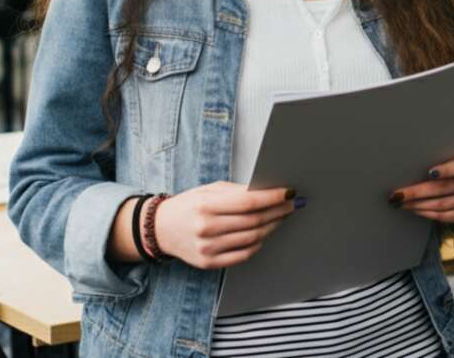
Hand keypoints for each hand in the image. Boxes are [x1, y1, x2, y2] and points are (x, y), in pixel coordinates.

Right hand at [154, 181, 297, 269]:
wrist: (161, 229)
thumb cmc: (190, 205)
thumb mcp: (210, 190)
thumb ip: (238, 191)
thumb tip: (269, 191)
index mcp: (206, 206)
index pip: (249, 202)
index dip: (273, 197)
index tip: (290, 192)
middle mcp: (206, 228)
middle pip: (254, 221)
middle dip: (279, 211)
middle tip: (292, 204)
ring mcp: (207, 249)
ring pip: (253, 238)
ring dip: (272, 226)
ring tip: (282, 217)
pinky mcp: (209, 263)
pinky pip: (244, 255)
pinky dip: (259, 243)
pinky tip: (264, 233)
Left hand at [390, 151, 453, 224]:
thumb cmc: (448, 165)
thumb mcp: (447, 157)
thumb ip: (435, 159)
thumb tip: (406, 166)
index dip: (445, 170)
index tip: (429, 172)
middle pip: (445, 188)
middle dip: (418, 191)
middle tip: (398, 194)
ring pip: (443, 204)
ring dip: (419, 205)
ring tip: (401, 203)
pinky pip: (446, 216)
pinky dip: (428, 214)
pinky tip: (415, 210)